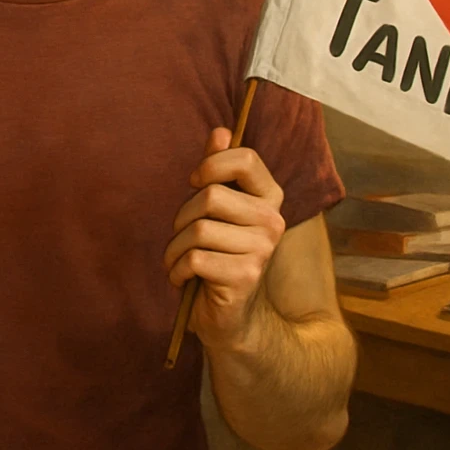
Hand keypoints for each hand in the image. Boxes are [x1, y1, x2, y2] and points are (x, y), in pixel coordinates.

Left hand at [163, 127, 286, 349]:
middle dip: (183, 217)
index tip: (196, 183)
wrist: (230, 317)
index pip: (246, 158)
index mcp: (269, 198)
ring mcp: (262, 249)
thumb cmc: (217, 255)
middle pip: (211, 197)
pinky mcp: (245, 276)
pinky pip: (194, 259)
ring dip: (176, 248)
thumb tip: (221, 131)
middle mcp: (273, 221)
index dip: (211, 166)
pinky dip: (177, 270)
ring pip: (198, 229)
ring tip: (182, 261)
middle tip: (185, 236)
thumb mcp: (216, 210)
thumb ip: (219, 171)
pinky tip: (184, 279)